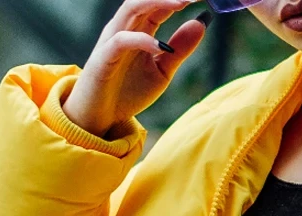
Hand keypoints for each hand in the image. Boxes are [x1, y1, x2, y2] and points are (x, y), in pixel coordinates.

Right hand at [62, 0, 208, 136]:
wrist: (101, 118)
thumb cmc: (128, 92)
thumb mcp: (162, 71)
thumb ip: (180, 49)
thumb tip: (201, 23)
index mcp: (139, 29)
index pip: (160, 4)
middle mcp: (125, 28)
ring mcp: (112, 40)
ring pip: (131, 8)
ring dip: (157, 2)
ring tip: (182, 3)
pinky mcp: (103, 58)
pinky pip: (121, 40)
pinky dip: (141, 39)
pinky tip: (161, 46)